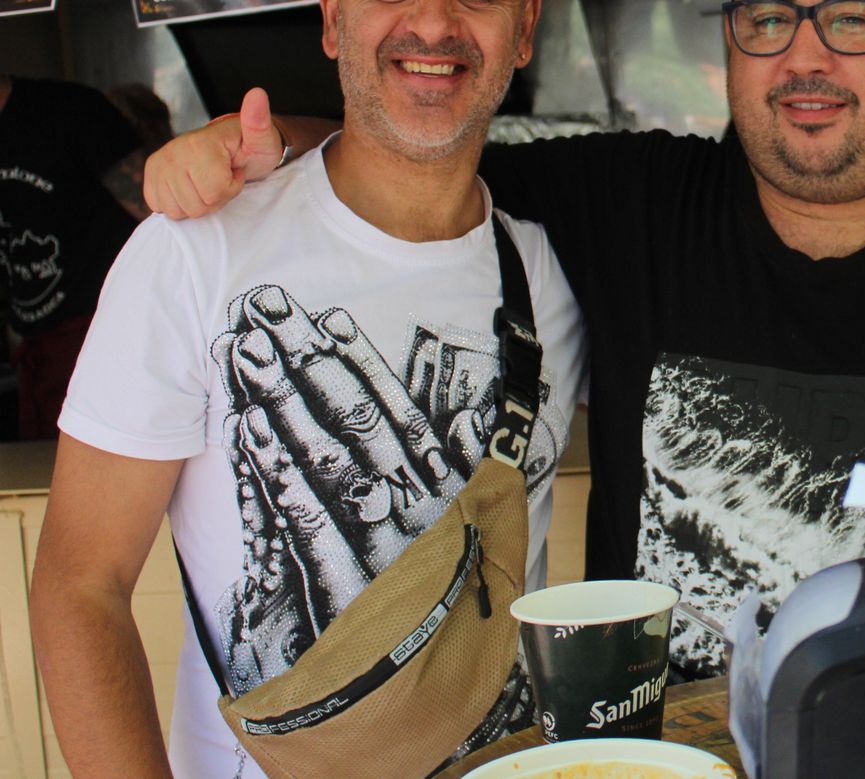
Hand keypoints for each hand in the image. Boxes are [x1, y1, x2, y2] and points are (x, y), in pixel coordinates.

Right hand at [142, 87, 282, 218]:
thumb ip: (259, 122)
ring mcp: (158, 163)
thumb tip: (257, 94)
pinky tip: (191, 187)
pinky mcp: (150, 175)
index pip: (214, 193)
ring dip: (198, 203)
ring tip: (208, 181)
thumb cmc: (251, 147)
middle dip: (215, 199)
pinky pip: (161, 208)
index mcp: (199, 144)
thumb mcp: (262, 138)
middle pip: (196, 206)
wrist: (232, 147)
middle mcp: (172, 151)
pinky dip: (180, 204)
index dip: (231, 188)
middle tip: (222, 177)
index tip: (235, 170)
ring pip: (178, 212)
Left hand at [211, 283, 521, 684]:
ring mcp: (379, 552)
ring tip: (249, 349)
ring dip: (285, 401)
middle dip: (310, 364)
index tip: (324, 319)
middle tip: (272, 311)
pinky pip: (305, 526)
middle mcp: (416, 517)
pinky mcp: (338, 592)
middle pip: (358, 426)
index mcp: (445, 497)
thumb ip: (467, 474)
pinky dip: (276, 475)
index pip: (398, 414)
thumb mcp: (475, 536)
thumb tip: (466, 423)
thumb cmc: (435, 607)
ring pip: (327, 462)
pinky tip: (249, 431)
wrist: (445, 693)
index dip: (360, 364)